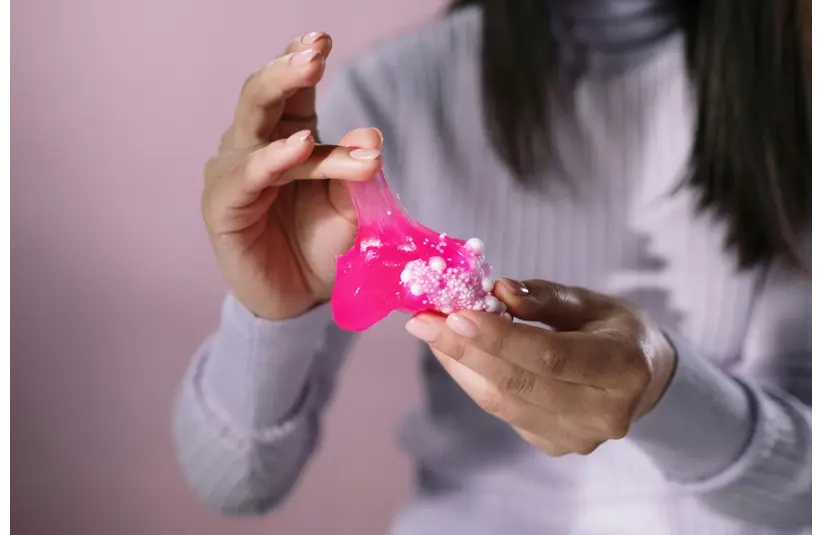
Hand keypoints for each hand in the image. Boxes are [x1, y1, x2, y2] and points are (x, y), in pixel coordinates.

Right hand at [202, 32, 383, 320]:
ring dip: (286, 97)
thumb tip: (371, 134)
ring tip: (315, 74)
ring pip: (260, 128)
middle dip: (288, 67)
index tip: (322, 38)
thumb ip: (358, 173)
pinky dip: (274, 158)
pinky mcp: (224, 205)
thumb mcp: (351, 207)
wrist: (300, 297)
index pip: (292, 90)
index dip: (302, 58)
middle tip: (316, 49)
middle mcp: (256, 146)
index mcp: (289, 136)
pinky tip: (300, 145)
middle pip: (263, 94)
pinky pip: (249, 175)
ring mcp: (236, 172)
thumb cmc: (323, 244)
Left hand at [404, 279, 676, 455]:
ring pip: (503, 403)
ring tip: (429, 331)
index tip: (453, 314)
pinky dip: (473, 380)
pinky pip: (503, 412)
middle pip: (520, 384)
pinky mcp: (555, 445)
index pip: (551, 356)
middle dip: (463, 350)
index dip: (499, 338)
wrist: (646, 380)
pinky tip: (455, 353)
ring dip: (460, 365)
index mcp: (625, 368)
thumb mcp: (592, 302)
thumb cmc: (615, 330)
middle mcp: (605, 413)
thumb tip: (496, 292)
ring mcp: (579, 437)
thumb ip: (544, 298)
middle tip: (421, 321)